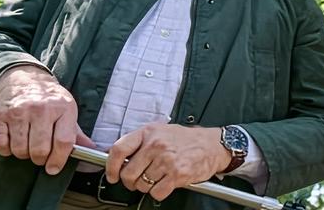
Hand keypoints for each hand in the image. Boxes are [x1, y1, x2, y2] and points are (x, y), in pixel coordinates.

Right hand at [0, 65, 94, 174]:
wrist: (24, 77)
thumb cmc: (49, 98)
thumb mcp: (67, 109)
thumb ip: (76, 132)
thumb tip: (91, 150)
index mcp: (64, 108)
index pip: (63, 142)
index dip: (58, 160)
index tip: (53, 168)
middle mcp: (41, 109)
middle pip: (40, 150)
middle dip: (40, 159)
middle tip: (40, 156)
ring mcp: (19, 111)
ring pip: (20, 150)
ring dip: (23, 154)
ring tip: (27, 145)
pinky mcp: (0, 115)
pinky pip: (1, 144)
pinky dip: (6, 150)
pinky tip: (12, 142)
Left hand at [106, 123, 228, 201]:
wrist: (213, 144)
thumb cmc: (186, 139)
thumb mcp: (160, 131)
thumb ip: (140, 142)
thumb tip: (119, 158)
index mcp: (148, 132)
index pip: (119, 150)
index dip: (111, 167)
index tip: (113, 175)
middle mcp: (156, 145)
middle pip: (128, 173)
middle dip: (131, 182)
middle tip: (139, 179)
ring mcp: (167, 160)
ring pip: (142, 185)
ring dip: (147, 186)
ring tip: (158, 177)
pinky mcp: (177, 174)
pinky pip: (156, 193)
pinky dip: (159, 192)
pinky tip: (166, 183)